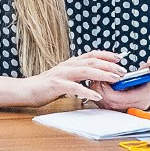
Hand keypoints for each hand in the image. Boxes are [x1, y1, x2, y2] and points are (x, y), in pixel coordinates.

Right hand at [7, 51, 135, 109]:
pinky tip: (97, 96)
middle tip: (123, 70)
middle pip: (92, 61)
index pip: (91, 54)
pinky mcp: (56, 84)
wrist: (27, 90)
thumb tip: (95, 78)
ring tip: (114, 79)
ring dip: (102, 74)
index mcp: (70, 63)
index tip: (119, 58)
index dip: (106, 55)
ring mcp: (62, 74)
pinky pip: (75, 87)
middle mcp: (67, 65)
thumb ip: (78, 75)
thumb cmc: (46, 86)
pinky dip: (87, 90)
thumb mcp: (65, 77)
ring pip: (86, 71)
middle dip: (109, 65)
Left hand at [91, 57, 149, 111]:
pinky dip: (101, 96)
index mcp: (142, 97)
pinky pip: (107, 105)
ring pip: (107, 106)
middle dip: (101, 92)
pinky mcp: (121, 107)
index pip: (123, 98)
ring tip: (96, 81)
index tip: (105, 79)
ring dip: (99, 94)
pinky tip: (98, 86)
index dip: (111, 90)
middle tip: (96, 79)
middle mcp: (134, 105)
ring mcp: (127, 108)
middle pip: (112, 104)